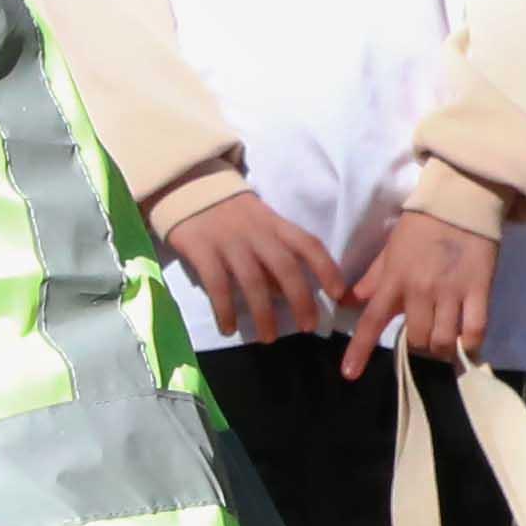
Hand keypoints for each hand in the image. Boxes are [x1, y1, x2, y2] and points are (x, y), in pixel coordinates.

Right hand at [172, 190, 348, 344]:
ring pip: (253, 281)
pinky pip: (217, 285)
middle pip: (285, 267)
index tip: (339, 294)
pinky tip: (228, 329)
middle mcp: (256, 232)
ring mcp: (228, 241)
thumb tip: (287, 293)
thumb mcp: (259, 223)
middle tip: (307, 327)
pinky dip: (224, 310)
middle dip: (301, 300)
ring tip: (267, 338)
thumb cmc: (229, 212)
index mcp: (275, 224)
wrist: (187, 186)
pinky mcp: (201, 248)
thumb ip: (273, 254)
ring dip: (263, 314)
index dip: (327, 269)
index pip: (308, 244)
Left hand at [338, 211, 491, 372]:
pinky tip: (466, 344)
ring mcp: (451, 292)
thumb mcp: (390, 250)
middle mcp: (420, 290)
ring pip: (443, 340)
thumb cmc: (421, 227)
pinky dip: (469, 344)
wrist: (461, 201)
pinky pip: (475, 330)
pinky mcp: (479, 290)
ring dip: (441, 348)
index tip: (349, 374)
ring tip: (443, 343)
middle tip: (422, 338)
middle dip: (417, 346)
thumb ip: (373, 279)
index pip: (371, 320)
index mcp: (394, 279)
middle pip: (417, 339)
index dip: (359, 350)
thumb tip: (349, 303)